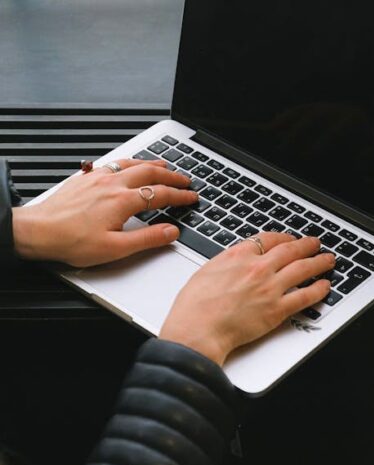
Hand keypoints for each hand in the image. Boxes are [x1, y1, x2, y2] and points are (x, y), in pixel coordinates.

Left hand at [12, 159, 197, 266]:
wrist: (37, 231)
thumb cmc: (71, 241)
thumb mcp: (115, 249)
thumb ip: (147, 239)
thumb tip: (171, 232)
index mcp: (123, 201)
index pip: (161, 195)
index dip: (181, 196)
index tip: (192, 197)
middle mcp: (112, 184)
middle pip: (150, 173)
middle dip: (172, 176)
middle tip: (185, 180)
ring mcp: (98, 178)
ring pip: (132, 163)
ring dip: (152, 163)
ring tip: (165, 164)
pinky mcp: (85, 178)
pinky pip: (114, 163)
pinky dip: (130, 161)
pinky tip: (129, 165)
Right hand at [159, 233, 334, 365]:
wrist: (198, 329)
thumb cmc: (195, 306)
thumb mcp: (207, 271)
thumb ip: (227, 263)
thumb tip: (236, 261)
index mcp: (239, 255)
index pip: (269, 239)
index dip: (285, 238)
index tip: (290, 239)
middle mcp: (258, 268)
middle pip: (291, 250)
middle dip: (307, 245)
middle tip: (316, 244)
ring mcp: (270, 288)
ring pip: (303, 269)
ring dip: (319, 262)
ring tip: (328, 260)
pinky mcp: (277, 310)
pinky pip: (305, 296)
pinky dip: (319, 290)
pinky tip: (325, 286)